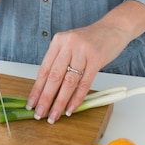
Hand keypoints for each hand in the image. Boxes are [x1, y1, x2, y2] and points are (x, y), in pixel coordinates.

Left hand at [26, 0, 144, 122]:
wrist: (114, 28)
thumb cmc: (91, 39)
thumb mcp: (70, 45)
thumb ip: (60, 61)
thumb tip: (47, 89)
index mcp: (58, 41)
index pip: (44, 69)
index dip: (37, 88)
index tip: (31, 103)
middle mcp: (68, 44)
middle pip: (53, 76)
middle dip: (45, 98)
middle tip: (39, 113)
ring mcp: (82, 51)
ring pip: (68, 82)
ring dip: (59, 102)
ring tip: (54, 115)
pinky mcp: (96, 59)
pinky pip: (84, 83)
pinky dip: (76, 98)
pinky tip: (70, 109)